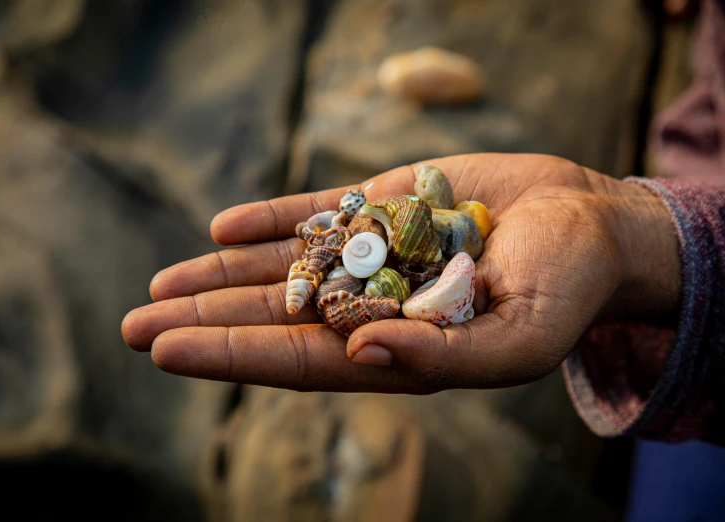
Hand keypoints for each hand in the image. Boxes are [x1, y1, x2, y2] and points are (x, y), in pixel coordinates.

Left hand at [121, 154, 680, 392]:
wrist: (592, 222)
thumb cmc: (567, 289)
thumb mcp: (520, 338)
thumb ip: (443, 358)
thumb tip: (360, 353)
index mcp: (399, 349)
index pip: (300, 361)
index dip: (231, 357)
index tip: (165, 349)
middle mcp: (375, 304)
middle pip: (275, 316)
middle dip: (205, 320)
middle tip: (133, 325)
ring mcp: (376, 252)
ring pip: (285, 265)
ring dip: (221, 273)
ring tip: (162, 282)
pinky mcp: (386, 204)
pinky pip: (318, 212)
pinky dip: (272, 218)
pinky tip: (223, 227)